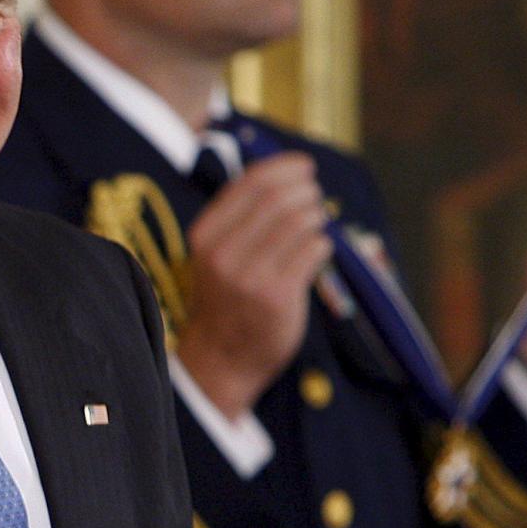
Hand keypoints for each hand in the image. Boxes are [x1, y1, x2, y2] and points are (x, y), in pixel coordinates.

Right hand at [177, 155, 334, 419]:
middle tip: (315, 197)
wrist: (221, 360)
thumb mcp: (217, 255)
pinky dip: (321, 245)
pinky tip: (316, 253)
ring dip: (316, 217)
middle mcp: (223, 255)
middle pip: (278, 199)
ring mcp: (249, 277)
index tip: (304, 166)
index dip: (284, 167)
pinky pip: (312, 250)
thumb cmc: (228, 299)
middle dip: (305, 190)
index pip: (250, 183)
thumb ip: (241, 217)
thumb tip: (288, 172)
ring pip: (299, 222)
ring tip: (316, 225)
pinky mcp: (277, 297)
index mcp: (205, 236)